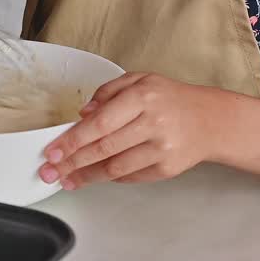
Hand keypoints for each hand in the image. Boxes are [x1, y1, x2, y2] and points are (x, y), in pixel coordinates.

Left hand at [39, 72, 221, 189]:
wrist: (210, 120)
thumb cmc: (169, 98)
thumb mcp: (138, 80)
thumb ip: (107, 92)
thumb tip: (82, 114)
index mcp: (142, 97)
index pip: (100, 124)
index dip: (72, 140)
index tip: (52, 151)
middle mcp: (153, 123)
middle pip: (103, 148)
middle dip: (71, 162)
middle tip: (49, 171)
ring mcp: (162, 149)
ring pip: (115, 167)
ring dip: (86, 176)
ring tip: (66, 179)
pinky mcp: (168, 169)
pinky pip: (131, 176)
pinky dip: (109, 177)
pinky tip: (93, 177)